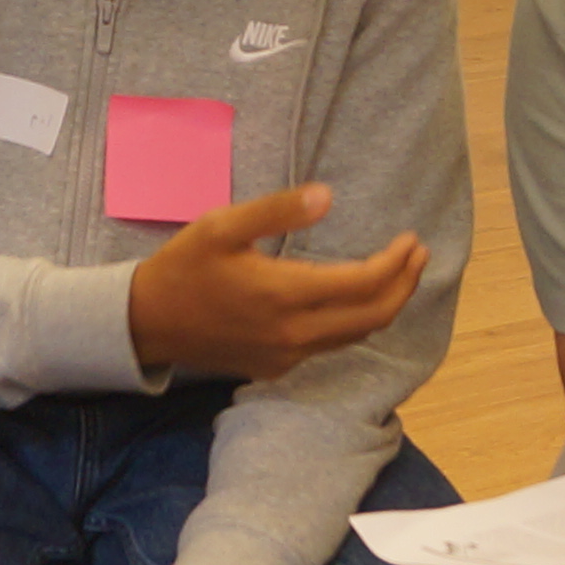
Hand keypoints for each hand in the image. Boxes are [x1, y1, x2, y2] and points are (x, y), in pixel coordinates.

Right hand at [125, 186, 423, 383]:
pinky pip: (329, 346)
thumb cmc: (184, 267)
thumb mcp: (222, 225)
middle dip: (404, 285)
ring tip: (398, 273)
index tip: (411, 239)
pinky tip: (352, 299)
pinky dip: (354, 322)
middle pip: (374, 317)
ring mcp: (287, 356)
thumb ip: (277, 211)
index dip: (397, 263)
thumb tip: (329, 196)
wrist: (147, 323)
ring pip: (355, 335)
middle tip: (417, 255)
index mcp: (284, 294)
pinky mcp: (276, 367)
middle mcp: (294, 334)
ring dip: (384, 305)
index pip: (364, 285)